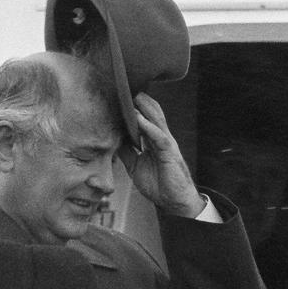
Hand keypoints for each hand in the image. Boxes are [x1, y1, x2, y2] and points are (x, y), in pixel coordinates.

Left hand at [118, 92, 205, 217]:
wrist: (174, 202)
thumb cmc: (159, 184)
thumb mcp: (136, 166)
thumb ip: (127, 153)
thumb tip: (113, 141)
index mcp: (154, 140)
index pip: (144, 117)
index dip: (134, 106)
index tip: (120, 94)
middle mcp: (161, 138)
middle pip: (151, 113)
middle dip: (139, 100)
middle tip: (124, 86)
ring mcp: (167, 144)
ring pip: (156, 119)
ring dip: (144, 107)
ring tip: (132, 94)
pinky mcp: (169, 153)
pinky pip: (158, 136)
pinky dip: (148, 126)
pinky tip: (139, 119)